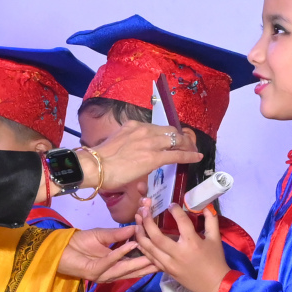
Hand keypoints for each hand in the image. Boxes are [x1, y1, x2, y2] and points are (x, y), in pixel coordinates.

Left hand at [57, 225, 155, 282]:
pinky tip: (131, 246)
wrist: (60, 248)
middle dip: (149, 264)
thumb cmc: (80, 242)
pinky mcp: (94, 271)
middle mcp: (112, 272)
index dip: (149, 259)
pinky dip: (121, 253)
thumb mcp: (103, 235)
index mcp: (115, 264)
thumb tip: (137, 228)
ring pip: (125, 269)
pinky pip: (110, 262)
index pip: (136, 264)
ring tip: (153, 253)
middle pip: (134, 271)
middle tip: (166, 258)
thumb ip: (119, 234)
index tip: (164, 252)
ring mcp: (103, 273)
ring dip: (139, 261)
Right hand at [84, 122, 201, 190]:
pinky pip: (177, 155)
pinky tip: (196, 157)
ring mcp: (150, 143)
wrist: (95, 166)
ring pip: (176, 140)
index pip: (156, 128)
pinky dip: (189, 155)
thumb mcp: (115, 143)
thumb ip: (128, 144)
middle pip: (169, 131)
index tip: (171, 138)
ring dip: (186, 145)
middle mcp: (143, 130)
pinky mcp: (154, 157)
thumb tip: (134, 153)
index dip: (167, 134)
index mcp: (132, 126)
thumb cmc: (100, 160)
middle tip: (186, 144)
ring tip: (193, 150)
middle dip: (180, 137)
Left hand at [134, 202, 228, 291]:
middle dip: (147, 222)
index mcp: (192, 243)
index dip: (175, 210)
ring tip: (136, 221)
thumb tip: (205, 206)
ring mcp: (170, 263)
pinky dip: (143, 247)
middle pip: (157, 236)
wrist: (214, 285)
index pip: (181, 222)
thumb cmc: (216, 261)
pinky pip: (150, 258)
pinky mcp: (166, 270)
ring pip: (149, 248)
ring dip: (140, 233)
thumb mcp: (216, 239)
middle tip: (143, 210)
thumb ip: (211, 221)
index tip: (171, 204)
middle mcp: (178, 253)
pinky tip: (139, 238)